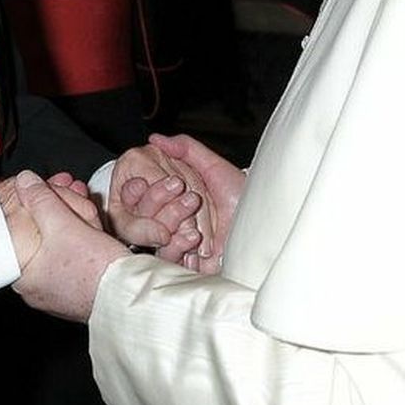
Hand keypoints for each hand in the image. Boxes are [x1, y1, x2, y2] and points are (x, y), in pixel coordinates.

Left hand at [10, 171, 127, 321]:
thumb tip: (25, 182)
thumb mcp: (63, 224)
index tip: (40, 188)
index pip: (16, 230)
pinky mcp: (78, 289)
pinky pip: (74, 255)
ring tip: (86, 203)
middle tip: (69, 188)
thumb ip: (41, 199)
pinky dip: (81, 236)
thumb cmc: (96, 272)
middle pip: (39, 234)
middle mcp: (36, 287)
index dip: (29, 202)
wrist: (130, 296)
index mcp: (22, 275)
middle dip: (56, 205)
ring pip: (59, 243)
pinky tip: (92, 223)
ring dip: (72, 218)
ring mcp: (58, 289)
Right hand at [121, 133, 244, 274]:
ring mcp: (179, 245)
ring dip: (168, 218)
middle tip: (179, 187)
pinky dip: (176, 244)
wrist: (266, 226)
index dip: (138, 189)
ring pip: (151, 237)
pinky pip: (165, 258)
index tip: (141, 180)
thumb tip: (154, 138)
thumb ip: (186, 149)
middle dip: (156, 199)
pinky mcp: (186, 267)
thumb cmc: (246, 199)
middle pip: (142, 216)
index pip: (141, 197)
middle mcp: (174, 223)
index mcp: (175, 199)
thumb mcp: (214, 167)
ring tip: (193, 205)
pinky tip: (194, 236)